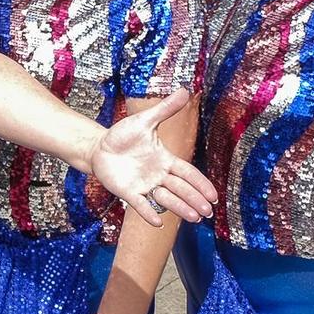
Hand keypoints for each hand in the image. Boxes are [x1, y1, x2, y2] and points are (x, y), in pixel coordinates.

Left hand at [88, 89, 216, 225]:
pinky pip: (141, 204)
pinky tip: (158, 223)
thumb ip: (164, 109)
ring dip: (180, 208)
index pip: (188, 173)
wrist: (99, 146)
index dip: (200, 184)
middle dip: (195, 200)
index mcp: (165, 160)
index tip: (214, 195)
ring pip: (166, 199)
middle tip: (208, 212)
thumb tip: (184, 90)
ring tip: (194, 218)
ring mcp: (144, 185)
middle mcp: (158, 175)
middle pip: (181, 189)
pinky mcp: (128, 192)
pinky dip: (149, 213)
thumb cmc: (123, 135)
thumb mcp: (144, 120)